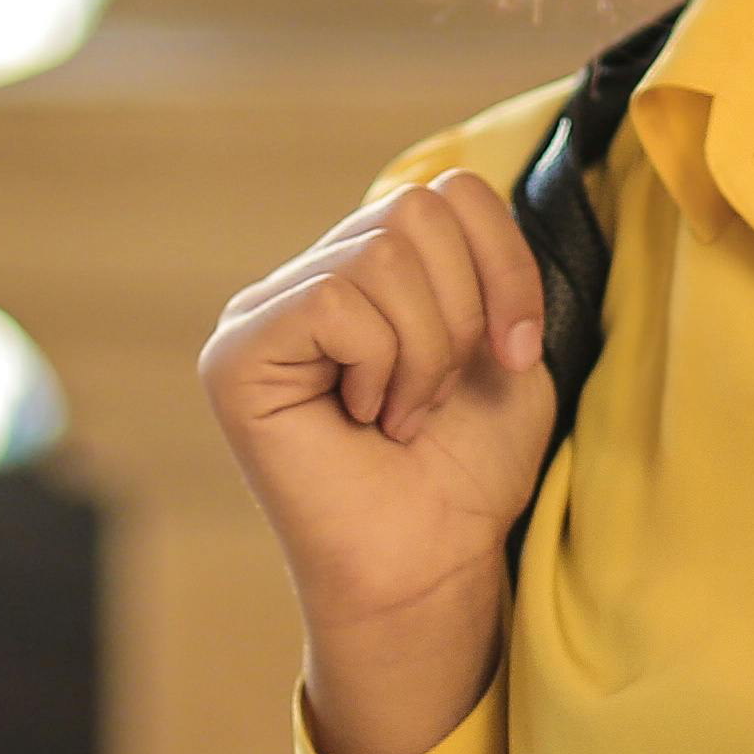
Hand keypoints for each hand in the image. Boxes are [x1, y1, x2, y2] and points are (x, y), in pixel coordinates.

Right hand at [199, 168, 556, 753]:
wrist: (432, 565)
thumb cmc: (465, 471)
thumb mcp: (506, 347)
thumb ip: (491, 264)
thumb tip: (474, 188)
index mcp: (369, 269)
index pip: (448, 188)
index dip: (505, 261)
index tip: (517, 353)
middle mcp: (307, 277)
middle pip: (417, 208)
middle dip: (464, 311)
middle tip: (439, 397)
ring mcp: (263, 312)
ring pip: (382, 253)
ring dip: (426, 351)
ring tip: (403, 415)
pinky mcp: (237, 354)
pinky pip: (334, 299)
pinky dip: (379, 364)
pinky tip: (363, 418)